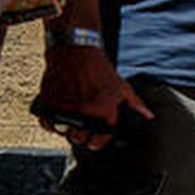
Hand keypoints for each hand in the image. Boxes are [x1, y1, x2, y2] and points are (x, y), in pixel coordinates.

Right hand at [34, 44, 154, 149]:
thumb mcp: (121, 86)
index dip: (97, 142)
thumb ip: (135, 104)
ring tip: (71, 119)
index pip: (100, 141)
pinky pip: (46, 124)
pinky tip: (57, 115)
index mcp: (104, 112)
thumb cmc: (99, 69)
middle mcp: (85, 114)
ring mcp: (65, 110)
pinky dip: (50, 123)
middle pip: (79, 139)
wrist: (75, 51)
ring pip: (63, 133)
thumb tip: (148, 116)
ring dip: (65, 129)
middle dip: (81, 136)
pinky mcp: (49, 104)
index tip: (95, 140)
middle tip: (81, 128)